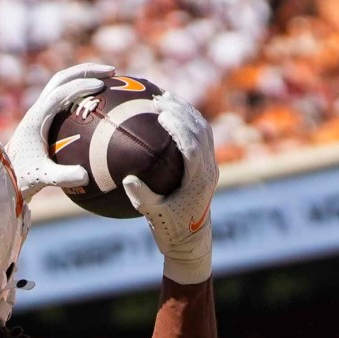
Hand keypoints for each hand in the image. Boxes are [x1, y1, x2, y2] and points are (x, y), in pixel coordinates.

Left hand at [7, 63, 112, 197]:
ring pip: (63, 85)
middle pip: (62, 79)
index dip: (79, 86)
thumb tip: (85, 176)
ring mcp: (40, 112)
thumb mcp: (42, 178)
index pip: (59, 93)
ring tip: (109, 81)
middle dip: (87, 71)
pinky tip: (101, 103)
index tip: (100, 85)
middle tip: (112, 72)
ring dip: (84, 78)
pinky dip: (83, 94)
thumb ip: (62, 176)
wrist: (4, 176)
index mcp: (36, 118)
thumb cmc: (22, 176)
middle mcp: (37, 110)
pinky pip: (65, 99)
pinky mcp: (44, 118)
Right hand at [124, 86, 218, 283]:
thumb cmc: (170, 229)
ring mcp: (210, 166)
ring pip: (203, 130)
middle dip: (180, 112)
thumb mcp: (153, 215)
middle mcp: (208, 170)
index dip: (178, 127)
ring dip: (185, 111)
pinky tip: (171, 112)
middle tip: (159, 100)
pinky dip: (187, 120)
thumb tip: (128, 178)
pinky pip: (201, 135)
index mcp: (198, 181)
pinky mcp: (207, 164)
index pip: (192, 146)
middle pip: (200, 132)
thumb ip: (142, 197)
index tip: (161, 115)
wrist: (191, 239)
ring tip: (165, 98)